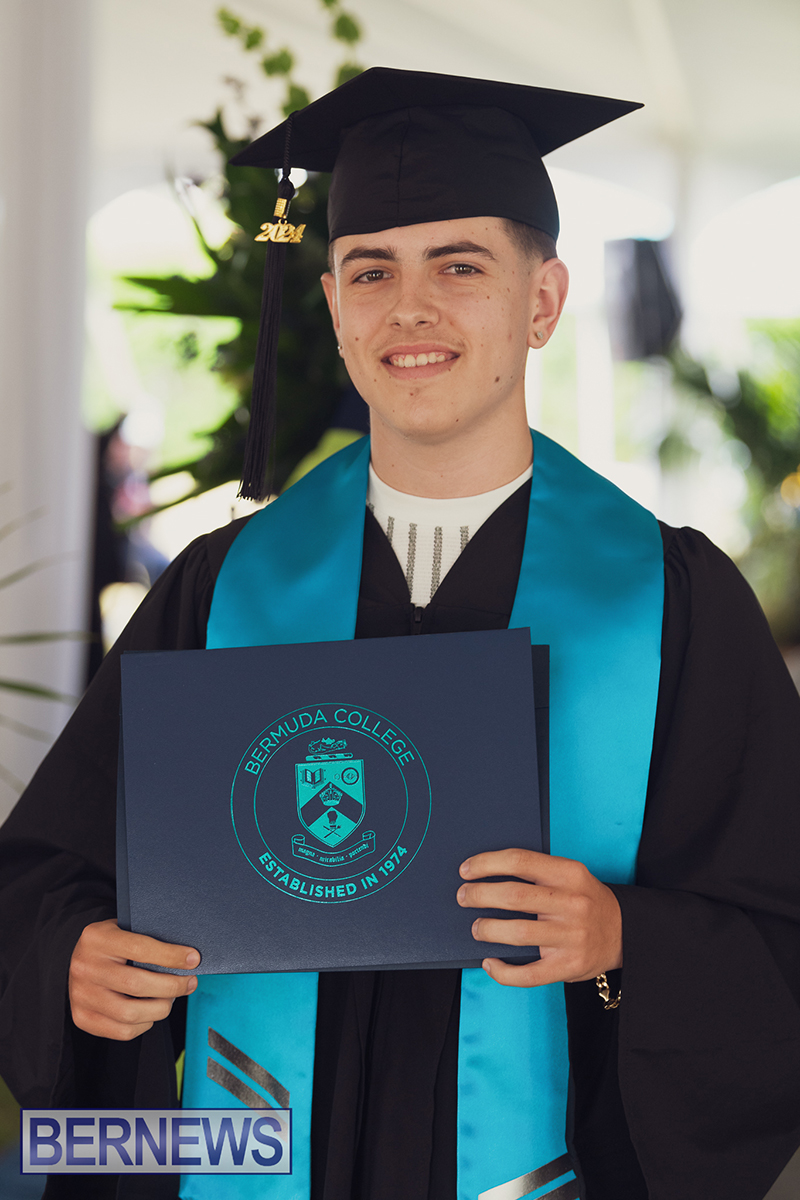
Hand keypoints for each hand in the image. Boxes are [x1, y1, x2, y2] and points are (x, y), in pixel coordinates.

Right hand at [69, 918, 199, 1040]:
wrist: (78, 960)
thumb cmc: (111, 944)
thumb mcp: (124, 929)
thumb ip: (148, 938)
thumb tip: (187, 956)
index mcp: (96, 939)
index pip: (140, 948)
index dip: (171, 956)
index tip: (193, 959)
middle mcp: (84, 967)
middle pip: (137, 985)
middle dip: (172, 986)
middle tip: (189, 982)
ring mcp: (81, 996)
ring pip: (131, 1013)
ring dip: (161, 1008)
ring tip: (171, 998)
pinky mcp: (82, 1018)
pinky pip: (123, 1031)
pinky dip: (145, 1024)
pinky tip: (152, 1011)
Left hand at [457, 849, 621, 987]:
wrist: (625, 932)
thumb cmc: (586, 900)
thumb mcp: (571, 875)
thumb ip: (538, 873)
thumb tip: (487, 875)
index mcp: (570, 874)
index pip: (520, 861)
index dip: (487, 863)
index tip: (466, 869)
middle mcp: (572, 904)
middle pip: (514, 896)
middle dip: (479, 895)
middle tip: (463, 896)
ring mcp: (571, 937)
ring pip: (517, 933)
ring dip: (488, 929)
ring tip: (476, 927)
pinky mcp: (569, 966)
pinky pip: (528, 974)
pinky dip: (503, 971)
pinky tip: (490, 963)